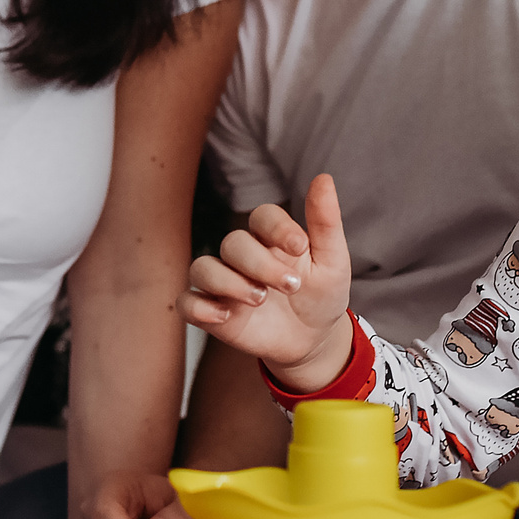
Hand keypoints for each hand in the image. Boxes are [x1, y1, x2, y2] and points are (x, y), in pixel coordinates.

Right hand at [180, 173, 356, 390]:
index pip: (261, 216)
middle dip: (260, 264)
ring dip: (228, 282)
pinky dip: (200, 307)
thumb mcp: (332, 261)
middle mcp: (242, 256)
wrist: (312, 341)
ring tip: (260, 300)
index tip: (301, 247)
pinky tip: (225, 317)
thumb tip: (324, 178)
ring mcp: (223, 283)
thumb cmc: (321, 295)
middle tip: (292, 286)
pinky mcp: (211, 312)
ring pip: (203, 268)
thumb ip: (326, 222)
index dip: (278, 227)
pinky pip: (187, 302)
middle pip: (233, 243)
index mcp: (270, 238)